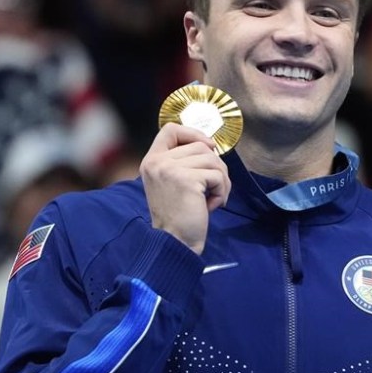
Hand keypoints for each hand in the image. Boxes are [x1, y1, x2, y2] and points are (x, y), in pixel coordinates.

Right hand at [140, 123, 230, 253]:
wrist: (174, 243)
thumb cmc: (178, 216)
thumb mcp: (172, 183)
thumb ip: (182, 162)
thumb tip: (210, 145)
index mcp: (151, 161)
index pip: (170, 129)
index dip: (193, 133)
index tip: (208, 146)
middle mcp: (157, 162)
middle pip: (200, 146)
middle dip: (215, 167)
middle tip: (213, 189)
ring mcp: (170, 169)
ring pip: (213, 160)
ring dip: (221, 181)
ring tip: (212, 199)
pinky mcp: (187, 180)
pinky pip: (217, 176)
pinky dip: (221, 192)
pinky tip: (211, 206)